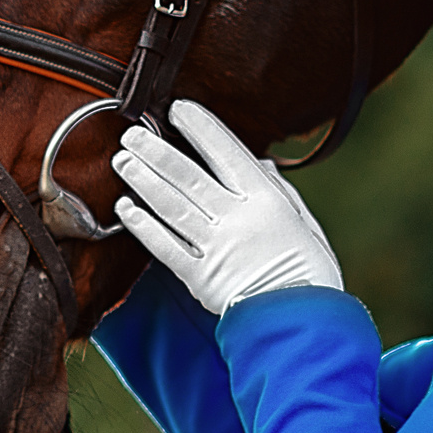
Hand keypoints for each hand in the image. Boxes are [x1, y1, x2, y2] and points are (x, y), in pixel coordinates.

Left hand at [111, 100, 343, 315]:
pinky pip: (166, 247)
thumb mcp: (303, 222)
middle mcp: (238, 219)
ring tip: (123, 161)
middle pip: (189, 177)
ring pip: (172, 207)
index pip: (227, 153)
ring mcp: (217, 248)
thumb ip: (278, 190)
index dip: (200, 129)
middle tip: (132, 134)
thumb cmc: (309, 272)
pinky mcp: (200, 278)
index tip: (178, 109)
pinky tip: (127, 209)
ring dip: (144, 181)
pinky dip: (145, 227)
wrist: (301, 323)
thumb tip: (258, 162)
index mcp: (266, 201)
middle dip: (157, 152)